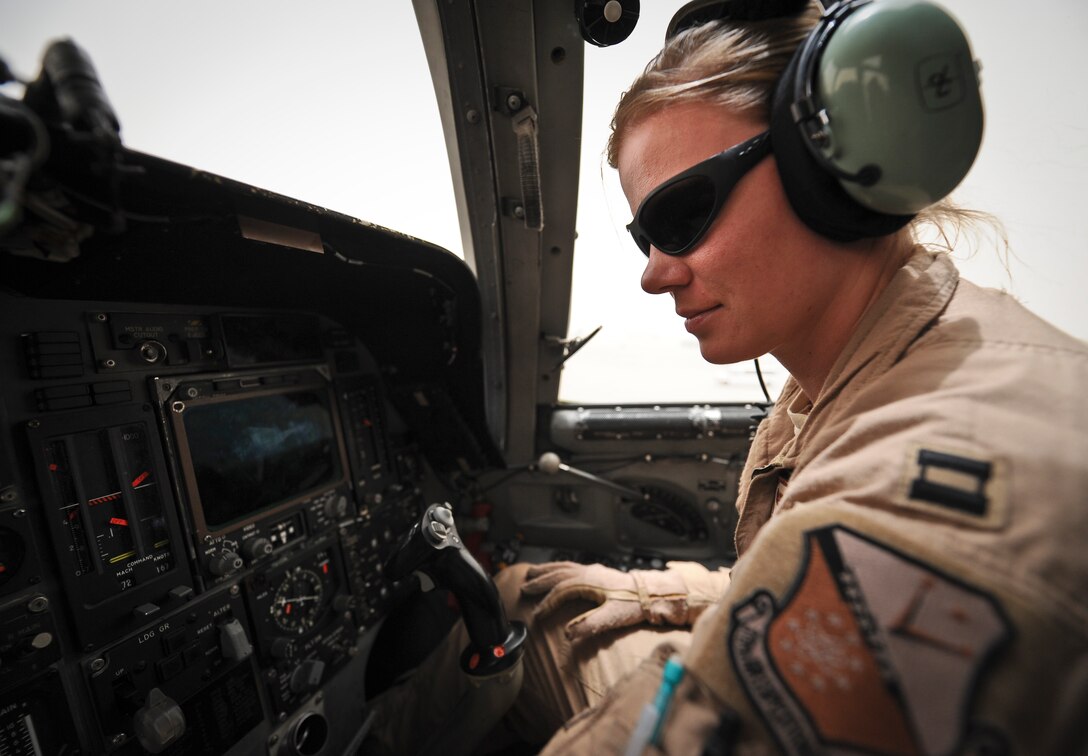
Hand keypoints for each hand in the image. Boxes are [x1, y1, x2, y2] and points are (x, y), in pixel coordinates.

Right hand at [520, 561, 728, 640]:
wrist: (653, 593)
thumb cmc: (634, 605)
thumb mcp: (612, 618)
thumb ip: (590, 625)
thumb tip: (568, 635)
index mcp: (589, 581)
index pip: (561, 591)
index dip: (547, 603)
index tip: (538, 616)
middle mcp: (589, 572)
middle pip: (558, 574)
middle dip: (540, 581)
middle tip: (523, 588)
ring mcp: (593, 570)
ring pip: (563, 567)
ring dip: (546, 570)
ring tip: (531, 573)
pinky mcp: (598, 572)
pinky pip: (572, 567)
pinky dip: (559, 568)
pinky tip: (556, 572)